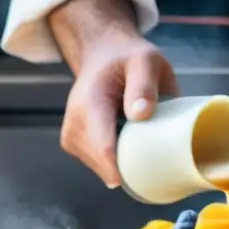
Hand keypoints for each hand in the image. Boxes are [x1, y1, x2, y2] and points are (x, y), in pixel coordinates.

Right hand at [62, 31, 178, 186]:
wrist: (103, 56)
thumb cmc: (127, 59)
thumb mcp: (145, 61)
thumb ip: (144, 84)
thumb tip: (141, 114)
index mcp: (90, 104)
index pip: (103, 149)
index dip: (127, 168)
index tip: (152, 172)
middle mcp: (74, 125)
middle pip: (105, 165)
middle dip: (132, 166)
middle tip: (156, 149)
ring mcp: (71, 138)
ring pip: (104, 170)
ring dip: (126, 163)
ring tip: (139, 139)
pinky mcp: (75, 146)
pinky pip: (101, 166)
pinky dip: (119, 160)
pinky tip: (128, 142)